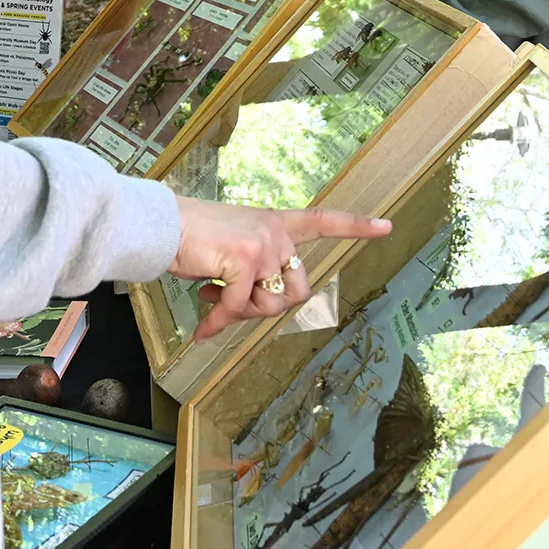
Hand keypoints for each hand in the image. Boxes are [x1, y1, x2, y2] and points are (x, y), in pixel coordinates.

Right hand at [169, 200, 391, 341]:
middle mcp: (275, 230)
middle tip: (231, 302)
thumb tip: (254, 308)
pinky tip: (203, 327)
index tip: (387, 227)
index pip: (322, 221)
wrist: (160, 225)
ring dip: (242, 313)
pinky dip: (219, 323)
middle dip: (266, 307)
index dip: (356, 227)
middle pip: (297, 290)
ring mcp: (264, 243)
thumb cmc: (190, 238)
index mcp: (274, 223)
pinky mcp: (246, 259)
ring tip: (214, 297)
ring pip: (272, 305)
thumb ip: (254, 270)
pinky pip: (240, 309)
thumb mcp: (232, 251)